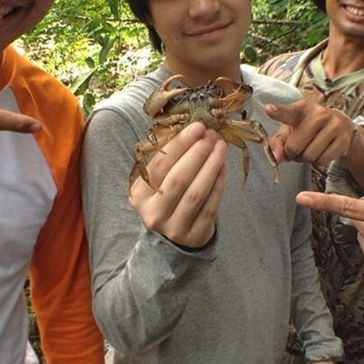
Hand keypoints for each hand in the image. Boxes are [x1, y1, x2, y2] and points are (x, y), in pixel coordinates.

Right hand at [128, 122, 227, 248]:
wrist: (175, 233)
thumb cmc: (168, 196)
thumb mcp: (160, 180)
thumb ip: (171, 158)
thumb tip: (196, 129)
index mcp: (140, 194)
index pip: (160, 164)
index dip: (180, 144)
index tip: (198, 126)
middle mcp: (153, 213)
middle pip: (178, 179)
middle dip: (198, 153)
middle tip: (212, 135)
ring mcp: (174, 228)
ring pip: (196, 193)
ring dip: (211, 166)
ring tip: (221, 147)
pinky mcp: (194, 236)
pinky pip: (210, 207)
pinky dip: (218, 185)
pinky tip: (223, 167)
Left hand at [266, 100, 356, 167]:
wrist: (341, 127)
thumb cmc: (309, 128)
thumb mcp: (292, 129)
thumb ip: (278, 143)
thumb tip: (276, 158)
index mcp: (302, 108)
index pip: (288, 112)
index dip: (277, 112)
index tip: (268, 109)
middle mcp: (319, 113)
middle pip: (294, 146)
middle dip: (292, 153)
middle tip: (297, 149)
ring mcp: (334, 125)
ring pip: (309, 156)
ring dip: (305, 158)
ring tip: (309, 149)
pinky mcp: (343, 139)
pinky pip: (322, 161)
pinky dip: (318, 161)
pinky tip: (321, 152)